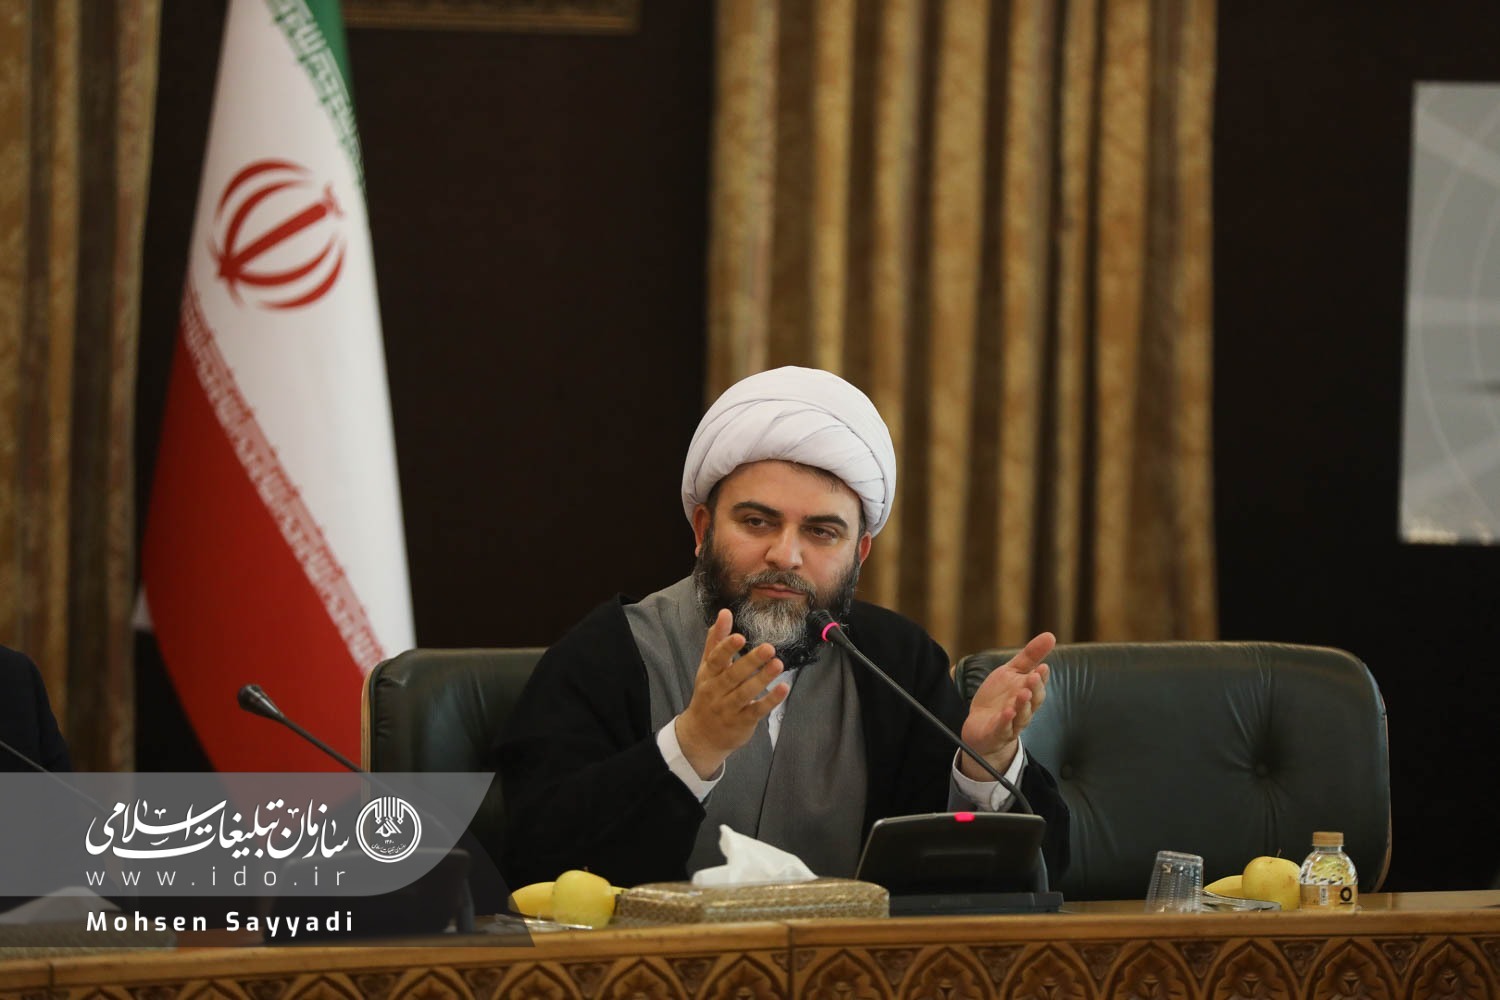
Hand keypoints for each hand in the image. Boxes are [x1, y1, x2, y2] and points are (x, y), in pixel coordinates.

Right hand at [673, 609, 788, 778]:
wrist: (701, 736)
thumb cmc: (708, 694)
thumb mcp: (707, 668)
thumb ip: (716, 641)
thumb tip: (724, 613)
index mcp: (708, 675)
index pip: (716, 660)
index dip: (726, 648)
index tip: (740, 637)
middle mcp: (717, 691)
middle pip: (733, 676)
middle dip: (750, 662)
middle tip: (768, 648)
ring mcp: (729, 708)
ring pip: (745, 693)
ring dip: (762, 679)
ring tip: (778, 665)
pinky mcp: (742, 722)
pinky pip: (756, 710)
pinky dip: (770, 700)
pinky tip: (783, 688)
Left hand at [959, 631, 1053, 780]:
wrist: (980, 726)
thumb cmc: (999, 697)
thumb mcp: (1011, 672)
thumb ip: (1030, 656)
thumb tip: (1051, 635)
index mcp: (1028, 693)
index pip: (1038, 686)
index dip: (1041, 677)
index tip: (1042, 667)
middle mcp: (1023, 709)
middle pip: (1033, 701)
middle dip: (1034, 689)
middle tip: (1033, 677)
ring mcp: (1011, 723)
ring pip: (1021, 716)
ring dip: (1023, 705)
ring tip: (1023, 693)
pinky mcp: (997, 733)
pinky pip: (1003, 728)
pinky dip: (1006, 721)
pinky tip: (1007, 712)